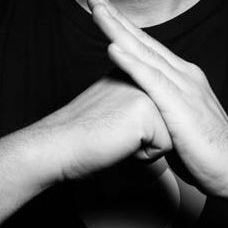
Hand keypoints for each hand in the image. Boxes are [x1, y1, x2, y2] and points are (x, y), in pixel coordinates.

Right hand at [28, 74, 172, 182]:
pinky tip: (119, 144)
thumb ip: (132, 100)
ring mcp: (145, 90)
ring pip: (169, 134)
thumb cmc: (81, 135)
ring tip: (115, 137)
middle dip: (144, 137)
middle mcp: (140, 76)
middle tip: (112, 131)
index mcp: (131, 72)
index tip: (112, 124)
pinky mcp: (146, 110)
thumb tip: (150, 113)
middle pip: (168, 122)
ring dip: (144, 146)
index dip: (138, 131)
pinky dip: (143, 155)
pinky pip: (164, 146)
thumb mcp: (110, 106)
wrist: (58, 145)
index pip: (159, 112)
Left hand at [88, 0, 227, 199]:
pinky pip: (151, 80)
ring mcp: (184, 87)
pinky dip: (131, 62)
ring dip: (118, 31)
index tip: (103, 9)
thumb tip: (140, 114)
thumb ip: (160, 110)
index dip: (124, 26)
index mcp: (183, 77)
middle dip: (116, 17)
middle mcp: (184, 75)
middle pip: (143, 41)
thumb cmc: (208, 153)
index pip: (147, 46)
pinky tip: (113, 48)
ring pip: (144, 53)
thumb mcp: (178, 124)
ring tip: (98, 12)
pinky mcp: (181, 106)